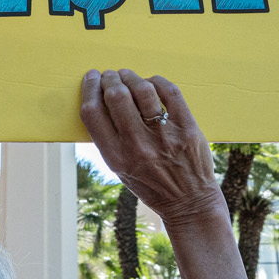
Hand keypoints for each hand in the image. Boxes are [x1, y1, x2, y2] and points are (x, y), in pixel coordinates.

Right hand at [78, 69, 241, 278]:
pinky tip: (152, 83)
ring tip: (129, 76)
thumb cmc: (151, 185)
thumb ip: (110, 138)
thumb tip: (101, 98)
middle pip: (116, 96)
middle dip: (111, 78)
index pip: (93, 113)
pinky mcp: (187, 128)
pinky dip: (157, 81)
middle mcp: (138, 145)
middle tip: (111, 75)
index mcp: (116, 157)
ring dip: (132, 77)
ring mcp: (164, 136)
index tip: (92, 78)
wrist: (189, 203)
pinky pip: (170, 92)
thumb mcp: (120, 168)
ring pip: (143, 90)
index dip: (89, 89)